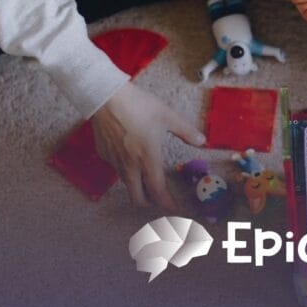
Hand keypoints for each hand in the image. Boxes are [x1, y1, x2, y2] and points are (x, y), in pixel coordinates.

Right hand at [91, 81, 205, 209]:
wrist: (106, 96)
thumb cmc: (139, 105)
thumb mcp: (167, 116)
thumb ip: (186, 131)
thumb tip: (203, 141)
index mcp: (148, 158)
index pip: (158, 190)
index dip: (167, 204)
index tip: (175, 210)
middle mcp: (130, 165)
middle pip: (137, 197)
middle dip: (149, 203)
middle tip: (160, 199)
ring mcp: (114, 161)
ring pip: (126, 184)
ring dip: (137, 187)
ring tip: (147, 181)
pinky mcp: (103, 154)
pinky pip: (116, 169)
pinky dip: (125, 171)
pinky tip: (130, 159)